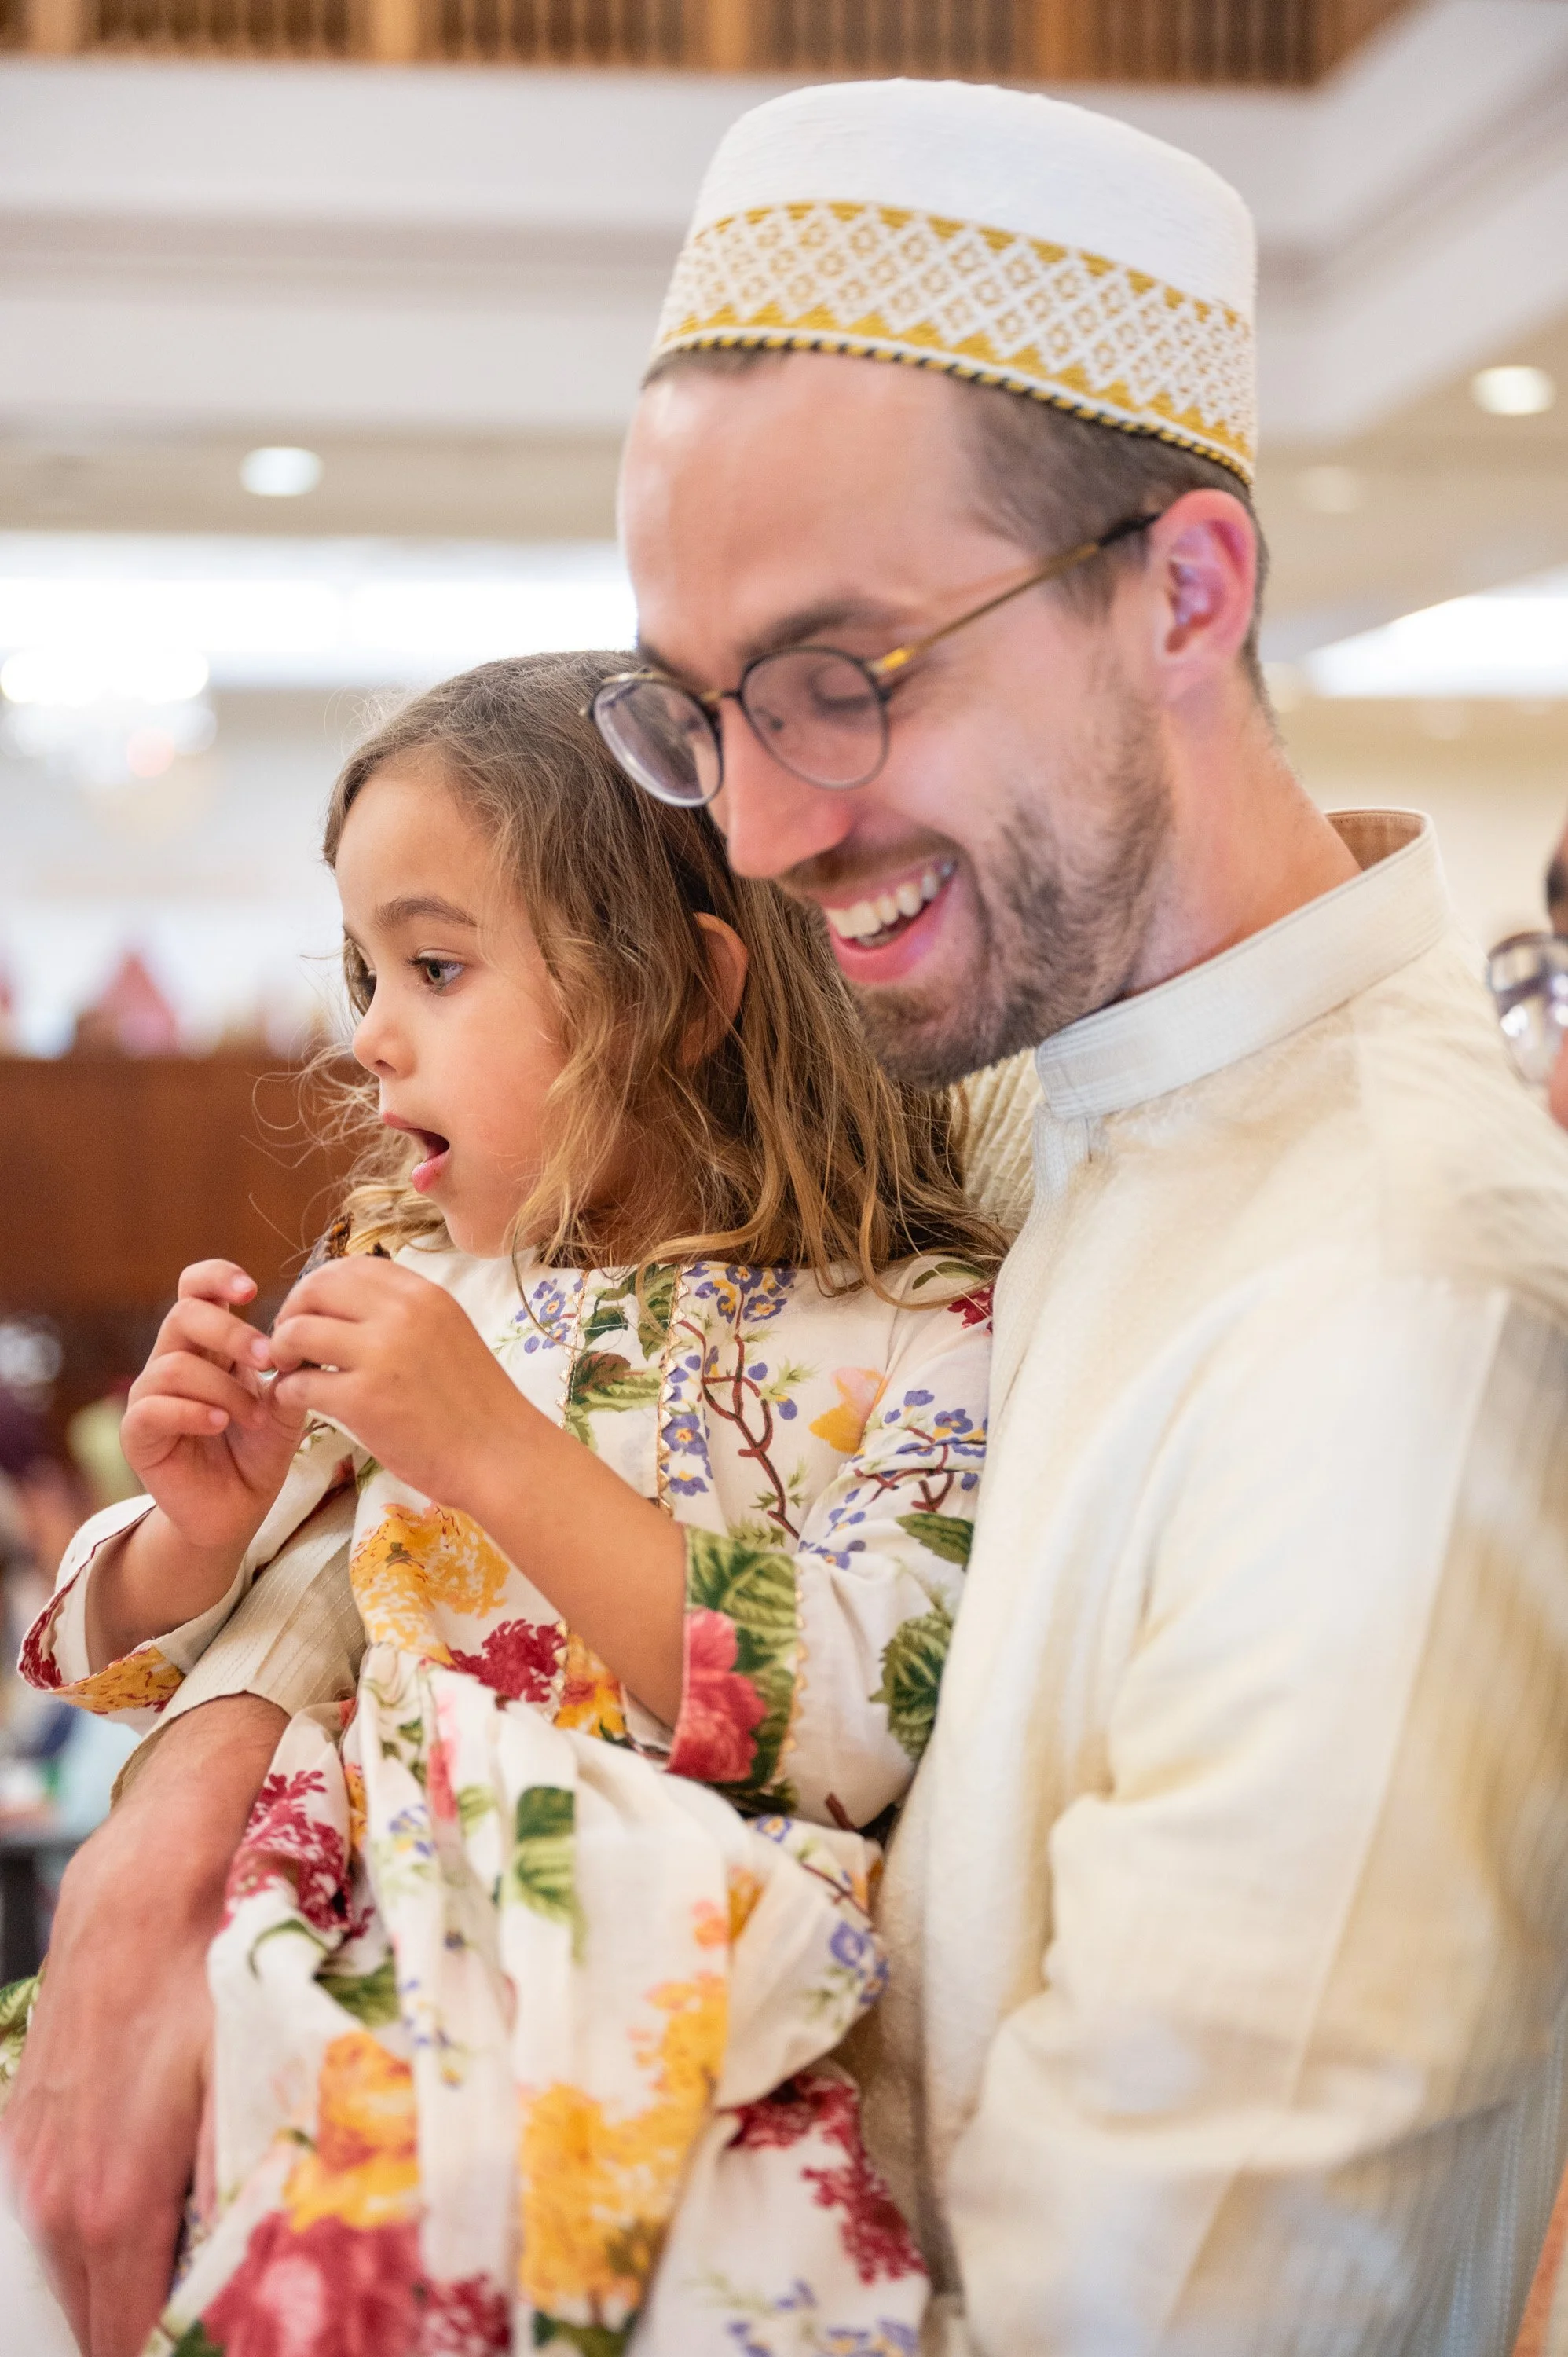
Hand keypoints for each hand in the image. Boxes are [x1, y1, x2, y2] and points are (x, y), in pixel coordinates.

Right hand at [1, 1695, 286, 2356]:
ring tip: (239, 2273)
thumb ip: (265, 2162)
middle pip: (107, 2319)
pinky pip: (69, 2216)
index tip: (272, 2334)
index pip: (137, 2341)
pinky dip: (120, 2232)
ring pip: (87, 2272)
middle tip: (270, 2308)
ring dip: (151, 2282)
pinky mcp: (34, 2120)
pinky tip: (183, 2209)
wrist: (166, 1835)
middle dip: (186, 2325)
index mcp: (114, 2195)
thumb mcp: (264, 2049)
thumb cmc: (230, 1932)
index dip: (205, 2346)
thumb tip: (307, 2255)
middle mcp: (60, 2192)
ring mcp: (37, 2157)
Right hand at [121, 1261, 305, 1556]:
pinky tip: (220, 1424)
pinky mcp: (138, 1434)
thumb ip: (290, 1374)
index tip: (252, 1290)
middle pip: (184, 1314)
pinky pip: (152, 1407)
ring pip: (175, 1364)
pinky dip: (192, 1411)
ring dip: (224, 1388)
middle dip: (230, 1332)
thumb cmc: (259, 1452)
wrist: (237, 1510)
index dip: (216, 1277)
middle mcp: (173, 1361)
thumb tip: (300, 1339)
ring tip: (253, 1417)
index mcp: (208, 1346)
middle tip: (267, 1359)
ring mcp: (150, 1396)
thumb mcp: (285, 1408)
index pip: (195, 1290)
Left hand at [267, 1257, 530, 1508]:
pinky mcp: (363, 1400)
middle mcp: (402, 1314)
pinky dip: (286, 1392)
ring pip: (298, 1332)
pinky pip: (300, 1384)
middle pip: (316, 1289)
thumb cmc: (478, 1404)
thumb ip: (406, 1315)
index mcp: (425, 1294)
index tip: (312, 1313)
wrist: (501, 1455)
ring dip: (281, 1351)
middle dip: (291, 1312)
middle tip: (290, 1343)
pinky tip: (294, 1402)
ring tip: (290, 1372)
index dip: (317, 1287)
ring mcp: (381, 1355)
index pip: (350, 1266)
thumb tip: (352, 1306)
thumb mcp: (448, 1334)